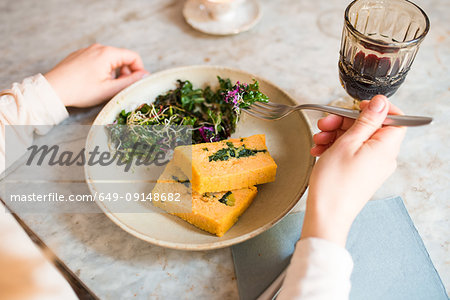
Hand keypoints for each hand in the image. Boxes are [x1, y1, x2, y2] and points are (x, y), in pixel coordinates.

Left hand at [44, 44, 148, 106]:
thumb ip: (130, 82)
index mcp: (108, 54)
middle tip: (120, 88)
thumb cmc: (80, 91)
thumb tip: (145, 76)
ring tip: (105, 87)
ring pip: (109, 60)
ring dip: (114, 73)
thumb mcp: (109, 89)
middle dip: (125, 73)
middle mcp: (98, 48)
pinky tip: (93, 83)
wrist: (53, 89)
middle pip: (121, 58)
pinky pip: (97, 60)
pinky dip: (102, 70)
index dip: (139, 70)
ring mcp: (87, 50)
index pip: (133, 57)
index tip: (136, 83)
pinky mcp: (79, 55)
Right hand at [301, 95, 405, 245]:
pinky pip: (352, 152)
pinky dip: (335, 147)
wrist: (326, 214)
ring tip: (318, 140)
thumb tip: (381, 102)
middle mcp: (383, 157)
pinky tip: (320, 150)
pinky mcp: (361, 173)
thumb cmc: (335, 183)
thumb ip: (366, 120)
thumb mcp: (348, 143)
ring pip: (357, 139)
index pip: (395, 118)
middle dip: (344, 122)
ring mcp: (371, 166)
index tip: (356, 106)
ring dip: (336, 134)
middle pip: (370, 127)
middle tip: (325, 123)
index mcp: (386, 148)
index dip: (376, 109)